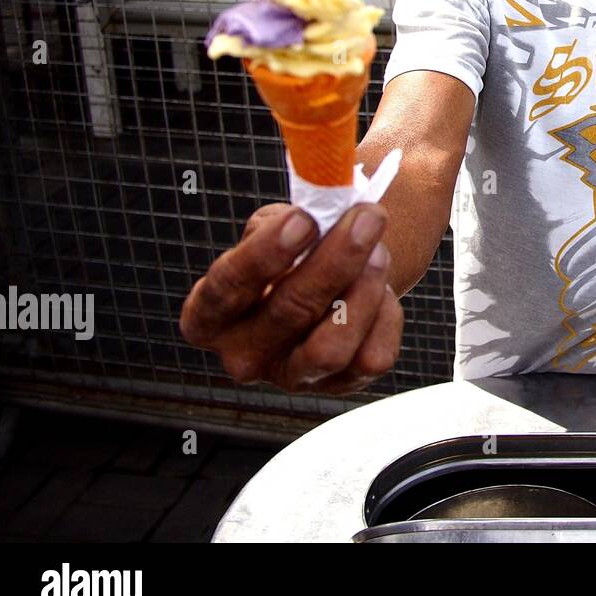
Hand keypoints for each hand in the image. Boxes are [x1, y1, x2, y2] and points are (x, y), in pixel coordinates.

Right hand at [179, 202, 402, 394]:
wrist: (334, 277)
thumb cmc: (296, 249)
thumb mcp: (278, 225)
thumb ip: (287, 218)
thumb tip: (319, 210)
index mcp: (210, 314)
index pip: (225, 289)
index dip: (265, 254)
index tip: (303, 219)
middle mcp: (243, 355)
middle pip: (289, 312)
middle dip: (336, 258)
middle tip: (368, 217)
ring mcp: (292, 377)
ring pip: (331, 347)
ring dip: (363, 289)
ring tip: (379, 250)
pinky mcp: (341, 385)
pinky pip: (372, 356)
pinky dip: (385, 314)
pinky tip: (379, 289)